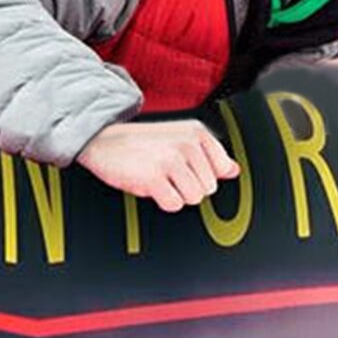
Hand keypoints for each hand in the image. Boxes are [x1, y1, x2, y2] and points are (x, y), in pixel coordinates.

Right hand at [74, 119, 239, 211]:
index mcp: (197, 133)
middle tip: (166, 172)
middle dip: (187, 186)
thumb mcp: (179, 140)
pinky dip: (162, 200)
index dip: (202, 174)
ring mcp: (171, 160)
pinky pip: (174, 205)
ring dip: (175, 194)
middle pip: (208, 188)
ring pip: (194, 198)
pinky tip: (150, 184)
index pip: (221, 169)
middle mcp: (187, 144)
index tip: (185, 167)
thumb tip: (233, 170)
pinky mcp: (154, 178)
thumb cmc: (141, 143)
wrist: (104, 140)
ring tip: (159, 177)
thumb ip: (210, 156)